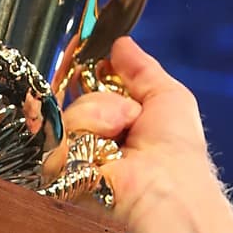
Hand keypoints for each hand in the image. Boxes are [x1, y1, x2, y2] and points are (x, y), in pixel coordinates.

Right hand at [60, 37, 232, 232]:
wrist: (167, 189)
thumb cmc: (177, 149)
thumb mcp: (168, 95)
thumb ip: (142, 68)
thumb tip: (119, 43)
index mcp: (116, 119)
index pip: (88, 85)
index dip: (88, 72)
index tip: (89, 60)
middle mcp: (92, 136)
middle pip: (75, 96)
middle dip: (103, 100)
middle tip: (127, 120)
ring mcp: (73, 155)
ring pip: (67, 113)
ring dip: (99, 118)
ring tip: (119, 142)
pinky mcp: (58, 172)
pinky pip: (55, 136)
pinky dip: (83, 137)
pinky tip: (101, 157)